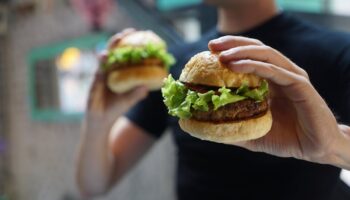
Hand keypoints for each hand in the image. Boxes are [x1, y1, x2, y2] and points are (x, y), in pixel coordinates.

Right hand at [86, 28, 147, 125]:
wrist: (101, 121)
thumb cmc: (115, 110)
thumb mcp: (128, 101)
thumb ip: (136, 94)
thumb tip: (147, 87)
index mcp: (118, 74)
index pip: (123, 56)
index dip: (128, 45)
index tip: (136, 34)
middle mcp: (109, 72)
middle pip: (113, 53)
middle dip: (118, 41)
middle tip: (127, 32)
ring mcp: (101, 77)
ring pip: (103, 60)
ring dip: (108, 51)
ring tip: (114, 44)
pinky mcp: (94, 84)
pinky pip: (97, 73)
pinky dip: (100, 65)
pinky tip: (103, 58)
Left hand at [208, 36, 348, 166]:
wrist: (316, 149)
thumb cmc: (286, 139)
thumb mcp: (252, 132)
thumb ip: (232, 127)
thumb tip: (206, 126)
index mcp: (271, 80)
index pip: (250, 56)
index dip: (230, 50)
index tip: (208, 51)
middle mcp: (282, 73)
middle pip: (257, 48)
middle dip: (233, 44)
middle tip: (211, 46)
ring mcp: (292, 77)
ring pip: (266, 54)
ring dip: (242, 52)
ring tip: (222, 56)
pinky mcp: (300, 85)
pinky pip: (275, 71)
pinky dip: (255, 66)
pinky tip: (236, 66)